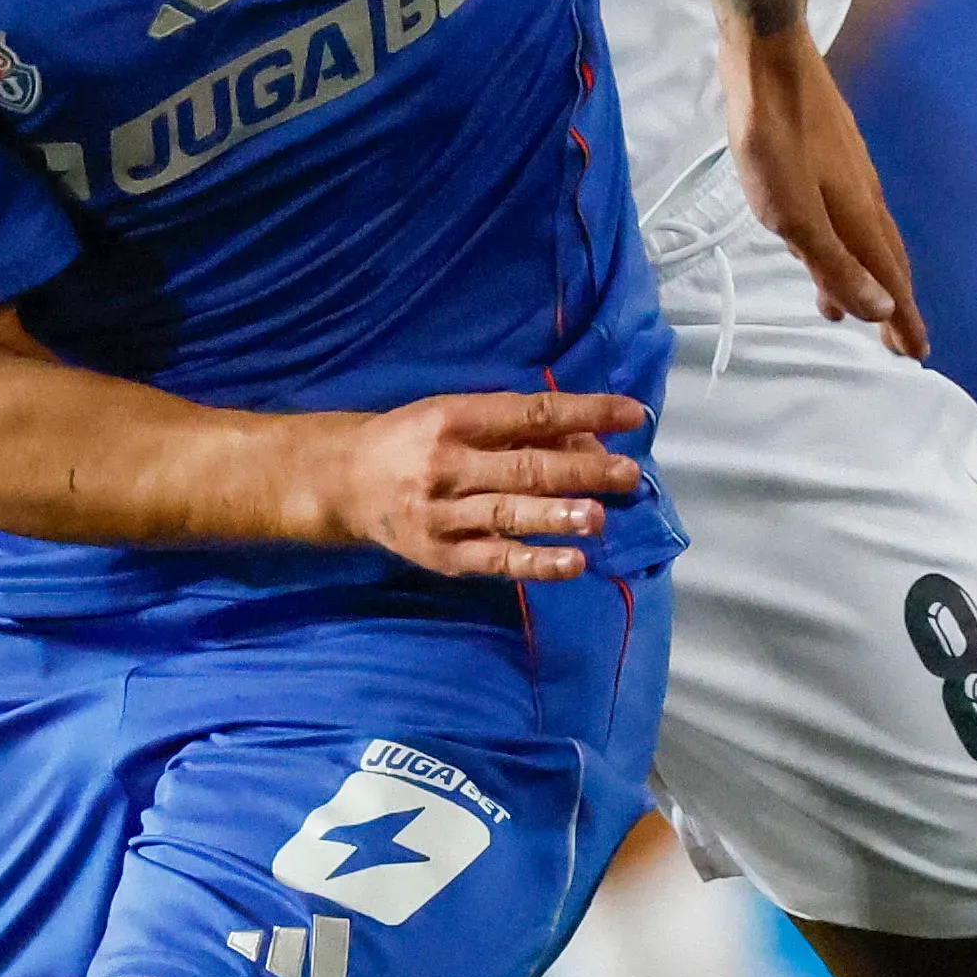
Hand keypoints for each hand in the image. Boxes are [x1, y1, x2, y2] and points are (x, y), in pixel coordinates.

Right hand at [308, 390, 650, 581]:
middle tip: (629, 474)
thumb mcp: (455, 415)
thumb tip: (589, 444)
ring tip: (599, 517)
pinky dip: (535, 562)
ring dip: (558, 516)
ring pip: (509, 514)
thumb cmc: (415, 440)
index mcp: (455, 418)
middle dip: (582, 470)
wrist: (344, 481)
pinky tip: (572, 563)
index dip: (585, 412)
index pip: (531, 413)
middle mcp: (448, 464)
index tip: (632, 415)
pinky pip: (496, 559)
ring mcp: (444, 513)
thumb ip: (516, 428)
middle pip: (524, 466)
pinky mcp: (442, 555)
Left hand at [737, 24, 925, 360]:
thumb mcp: (793, 214)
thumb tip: (882, 310)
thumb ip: (835, 264)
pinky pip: (849, 214)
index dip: (903, 319)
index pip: (890, 280)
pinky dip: (847, 244)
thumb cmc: (774, 138)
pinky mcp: (831, 153)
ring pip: (866, 237)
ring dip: (864, 276)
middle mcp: (864, 197)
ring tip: (846, 308)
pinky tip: (825, 240)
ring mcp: (850, 171)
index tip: (917, 355)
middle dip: (893, 305)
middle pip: (887, 261)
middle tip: (896, 343)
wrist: (768, 58)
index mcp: (858, 217)